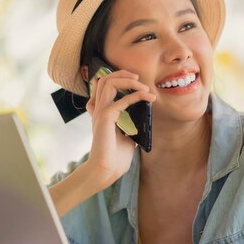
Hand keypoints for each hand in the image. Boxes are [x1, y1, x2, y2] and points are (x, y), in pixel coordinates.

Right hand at [84, 69, 155, 188]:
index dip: (117, 78)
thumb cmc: (116, 156)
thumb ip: (132, 123)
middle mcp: (98, 109)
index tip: (135, 82)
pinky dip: (135, 96)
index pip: (102, 86)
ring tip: (144, 87)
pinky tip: (146, 98)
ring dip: (129, 81)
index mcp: (100, 112)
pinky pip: (120, 100)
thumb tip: (145, 116)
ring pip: (108, 83)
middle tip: (139, 78)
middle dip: (122, 74)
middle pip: (104, 79)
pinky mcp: (105, 118)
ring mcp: (100, 112)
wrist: (107, 170)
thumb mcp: (128, 135)